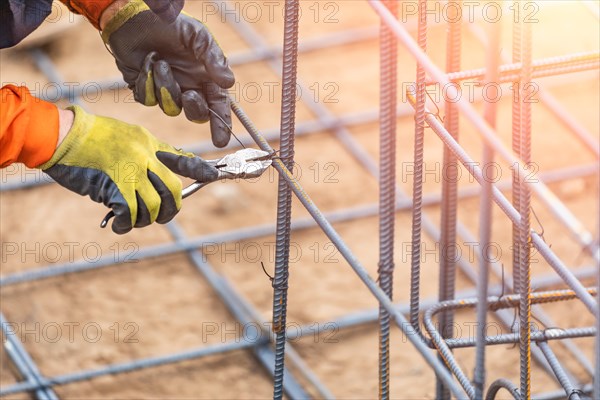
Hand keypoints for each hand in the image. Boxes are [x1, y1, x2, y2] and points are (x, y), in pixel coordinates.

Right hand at [40, 106, 217, 233]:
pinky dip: (125, 224)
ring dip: (145, 219)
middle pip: (172, 190)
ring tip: (131, 220)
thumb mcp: (126, 136)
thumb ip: (145, 153)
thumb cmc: (89, 137)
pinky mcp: (114, 185)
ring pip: (153, 206)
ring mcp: (130, 170)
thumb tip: (161, 173)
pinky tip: (118, 224)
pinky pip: (130, 214)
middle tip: (159, 215)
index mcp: (149, 143)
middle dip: (170, 209)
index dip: (200, 169)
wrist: (61, 135)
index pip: (182, 158)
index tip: (213, 175)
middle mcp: (144, 156)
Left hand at [101, 0, 234, 147]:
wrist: (135, 18)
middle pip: (196, 115)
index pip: (218, 106)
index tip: (220, 140)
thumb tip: (228, 84)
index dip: (221, 125)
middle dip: (194, 109)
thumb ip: (215, 60)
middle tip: (189, 94)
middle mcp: (188, 87)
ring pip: (170, 108)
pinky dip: (146, 82)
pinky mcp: (145, 90)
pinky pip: (148, 99)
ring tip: (159, 62)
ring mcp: (166, 90)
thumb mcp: (199, 36)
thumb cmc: (171, 24)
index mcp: (205, 77)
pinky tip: (146, 63)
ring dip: (165, 86)